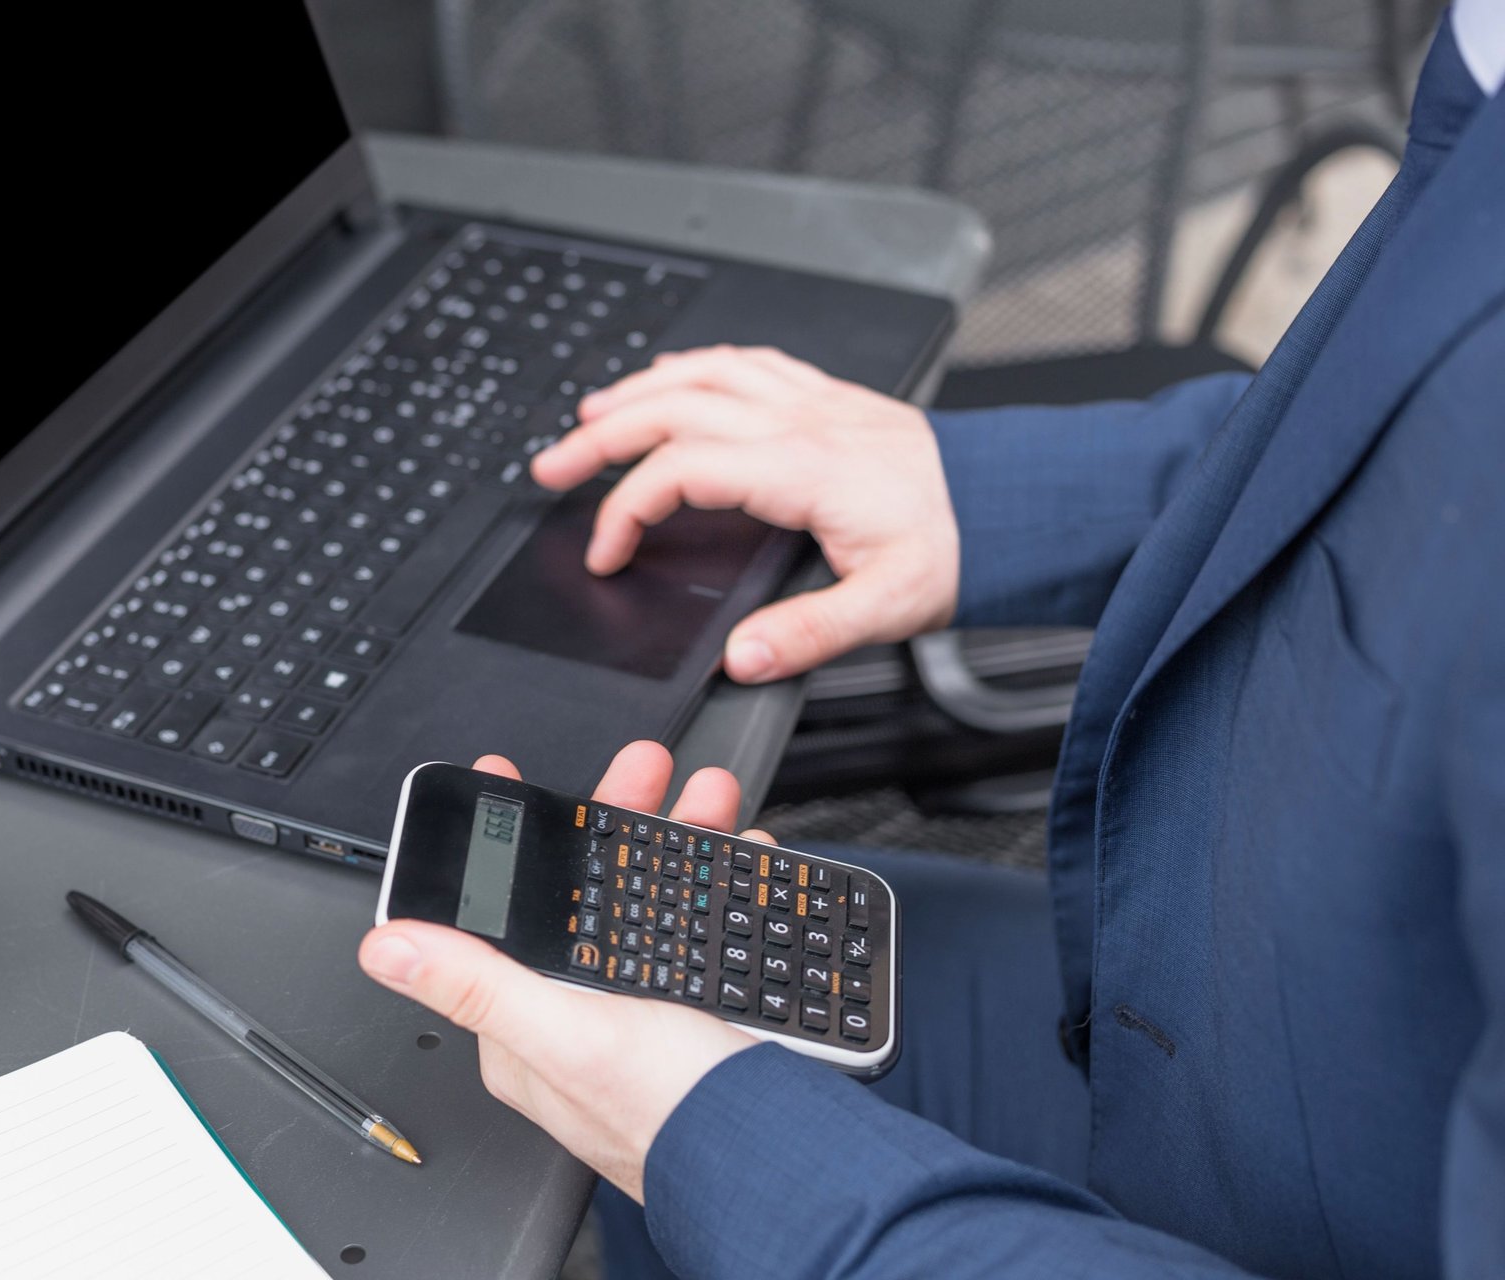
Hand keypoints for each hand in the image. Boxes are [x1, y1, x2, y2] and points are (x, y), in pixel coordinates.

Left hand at [358, 741, 769, 1201]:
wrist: (780, 1158)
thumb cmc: (672, 1116)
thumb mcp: (565, 1034)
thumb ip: (478, 983)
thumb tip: (386, 946)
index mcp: (527, 1024)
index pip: (501, 911)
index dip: (506, 841)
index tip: (510, 778)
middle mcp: (580, 1014)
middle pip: (586, 889)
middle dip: (619, 817)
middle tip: (645, 767)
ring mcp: (647, 1009)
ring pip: (652, 897)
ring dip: (681, 836)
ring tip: (708, 797)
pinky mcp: (704, 1009)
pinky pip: (704, 928)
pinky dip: (723, 885)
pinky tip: (744, 856)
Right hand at [531, 344, 959, 680]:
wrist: (1013, 500)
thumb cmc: (957, 546)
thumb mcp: (889, 607)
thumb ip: (809, 633)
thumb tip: (741, 658)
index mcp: (801, 470)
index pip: (680, 470)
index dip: (626, 510)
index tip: (608, 554)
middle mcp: (798, 422)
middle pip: (672, 407)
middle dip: (599, 435)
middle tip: (552, 466)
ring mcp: (811, 401)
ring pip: (702, 372)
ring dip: (637, 390)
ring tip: (591, 414)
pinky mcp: (827, 397)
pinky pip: (746, 361)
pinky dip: (696, 365)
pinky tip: (675, 375)